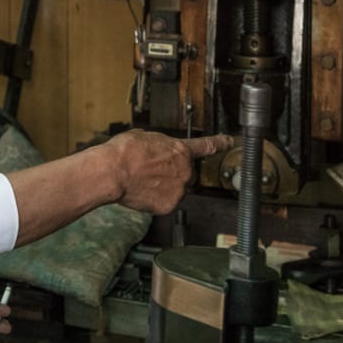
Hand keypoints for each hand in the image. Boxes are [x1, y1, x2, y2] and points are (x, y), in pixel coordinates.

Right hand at [106, 130, 232, 214]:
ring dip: (164, 187)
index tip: (229, 141)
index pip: (206, 146)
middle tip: (152, 171)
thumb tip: (154, 148)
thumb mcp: (142, 136)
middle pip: (186, 173)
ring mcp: (179, 190)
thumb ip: (157, 144)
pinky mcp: (169, 205)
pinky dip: (155, 200)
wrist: (112, 172)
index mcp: (180, 150)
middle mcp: (185, 171)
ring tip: (142, 181)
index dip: (219, 143)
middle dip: (173, 172)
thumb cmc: (124, 152)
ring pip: (176, 190)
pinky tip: (141, 192)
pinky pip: (165, 203)